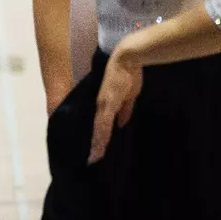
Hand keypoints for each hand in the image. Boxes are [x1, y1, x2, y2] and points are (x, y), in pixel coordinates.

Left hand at [88, 47, 142, 163]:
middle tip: (91, 161)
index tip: (95, 152)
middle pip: (96, 129)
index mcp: (106, 103)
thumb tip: (121, 124)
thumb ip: (125, 110)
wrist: (128, 58)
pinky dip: (100, 136)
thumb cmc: (129, 74)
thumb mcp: (129, 96)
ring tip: (93, 158)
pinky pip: (102, 124)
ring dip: (96, 144)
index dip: (98, 138)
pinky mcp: (107, 102)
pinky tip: (98, 146)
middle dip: (94, 145)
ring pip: (98, 129)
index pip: (100, 125)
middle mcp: (101, 105)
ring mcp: (103, 104)